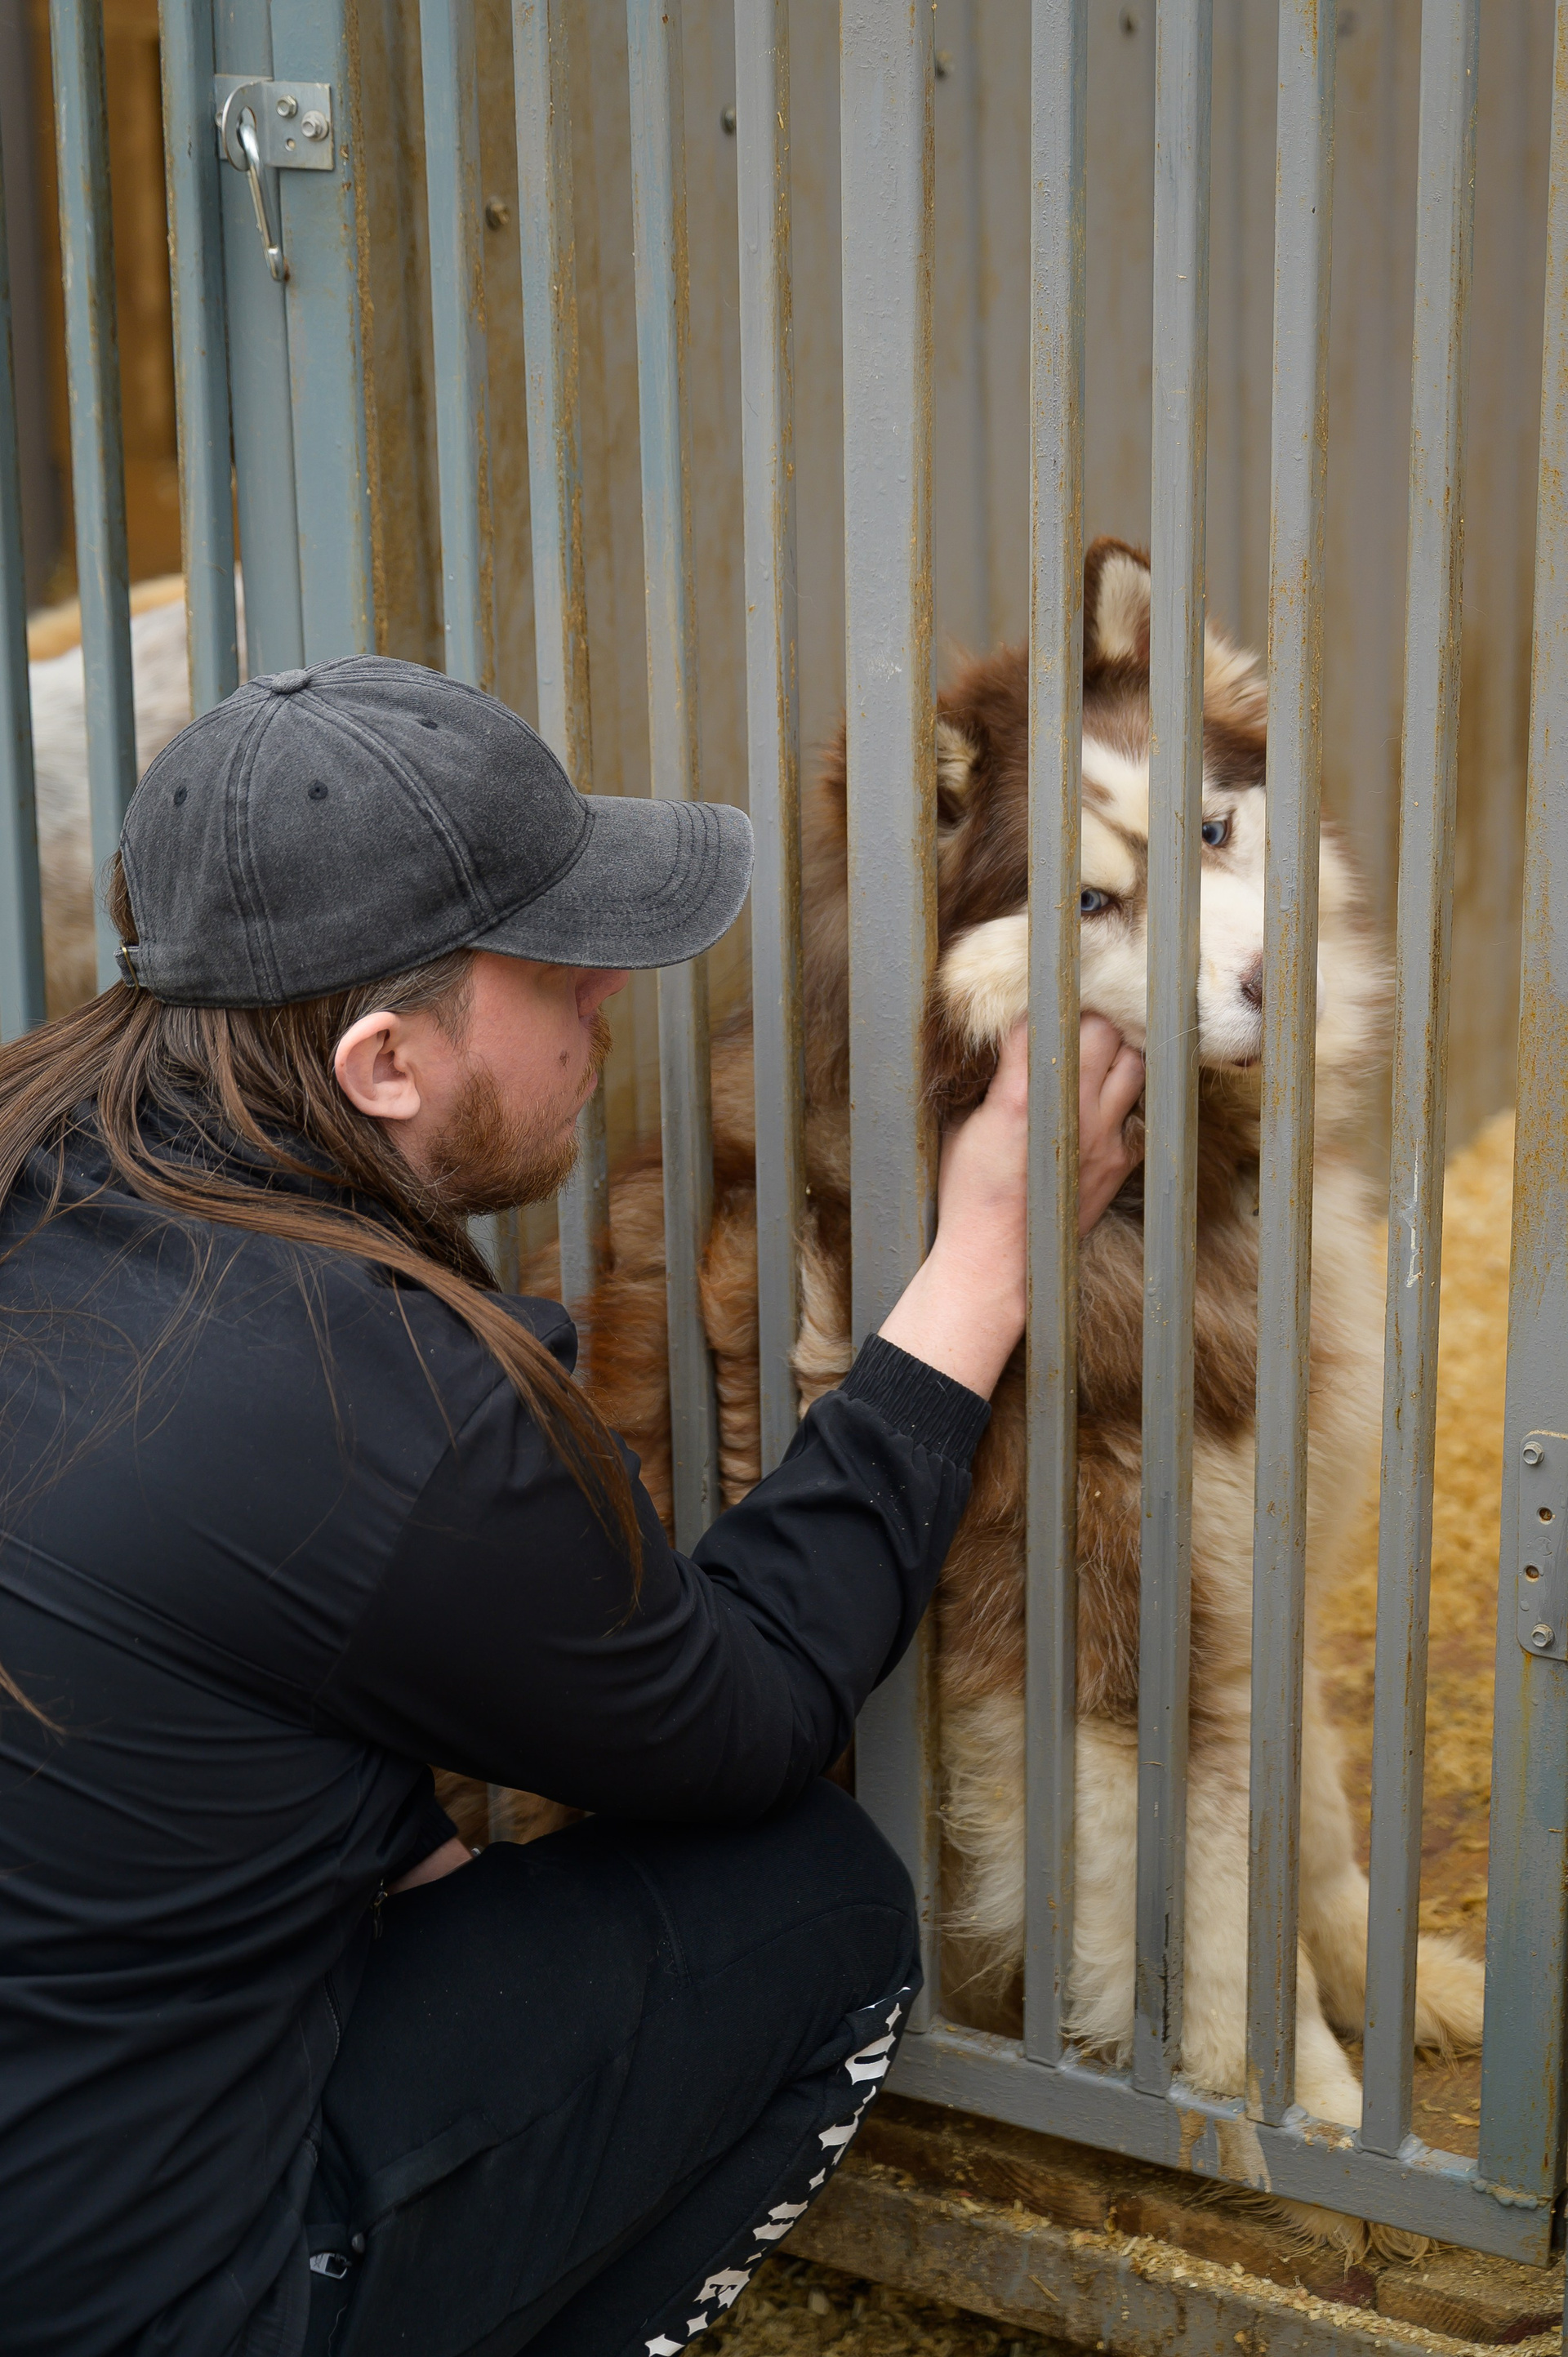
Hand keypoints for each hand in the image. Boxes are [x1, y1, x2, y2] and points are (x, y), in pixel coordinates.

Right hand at [877, 1014, 1143, 1399]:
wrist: (999, 1261)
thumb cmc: (968, 1192)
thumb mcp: (964, 1123)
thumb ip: (995, 1077)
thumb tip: (1012, 1038)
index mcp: (1022, 1094)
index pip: (1048, 1018)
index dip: (1047, 994)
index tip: (1043, 983)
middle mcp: (1071, 1108)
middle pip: (1105, 1028)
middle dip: (1092, 1012)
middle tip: (1077, 1009)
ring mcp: (1103, 1135)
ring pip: (1135, 1061)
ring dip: (1121, 1046)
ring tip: (1101, 1043)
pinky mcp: (1119, 1161)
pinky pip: (1140, 1109)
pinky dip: (1128, 1094)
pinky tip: (1108, 1096)